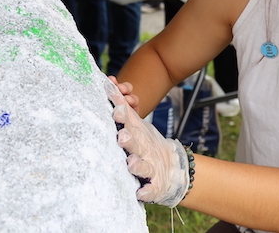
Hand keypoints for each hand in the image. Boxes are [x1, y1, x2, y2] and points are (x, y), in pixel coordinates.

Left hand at [105, 80, 188, 206]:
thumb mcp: (136, 124)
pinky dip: (147, 192)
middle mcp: (144, 150)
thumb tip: (107, 84)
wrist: (172, 167)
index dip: (124, 117)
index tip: (117, 110)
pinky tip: (141, 193)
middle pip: (136, 144)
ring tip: (130, 163)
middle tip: (121, 135)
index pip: (131, 123)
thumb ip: (122, 106)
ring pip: (143, 166)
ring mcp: (151, 168)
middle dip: (129, 140)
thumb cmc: (145, 143)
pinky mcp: (155, 186)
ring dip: (137, 164)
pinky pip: (151, 190)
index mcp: (138, 135)